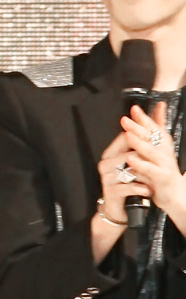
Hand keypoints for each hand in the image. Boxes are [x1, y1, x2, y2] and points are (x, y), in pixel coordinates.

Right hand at [91, 124, 153, 262]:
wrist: (119, 209)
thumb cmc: (129, 183)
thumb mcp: (134, 162)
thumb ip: (142, 139)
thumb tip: (157, 112)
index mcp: (110, 154)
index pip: (124, 138)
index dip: (141, 138)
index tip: (156, 140)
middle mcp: (105, 164)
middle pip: (128, 154)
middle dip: (145, 158)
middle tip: (158, 162)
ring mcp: (106, 178)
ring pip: (129, 170)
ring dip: (145, 176)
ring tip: (153, 179)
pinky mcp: (110, 192)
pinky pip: (129, 187)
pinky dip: (142, 189)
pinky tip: (148, 191)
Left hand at [124, 103, 185, 232]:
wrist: (174, 193)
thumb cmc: (162, 167)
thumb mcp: (158, 147)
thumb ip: (157, 126)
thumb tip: (160, 105)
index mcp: (162, 143)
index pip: (153, 127)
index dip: (144, 118)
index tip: (133, 108)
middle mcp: (165, 151)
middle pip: (151, 137)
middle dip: (138, 127)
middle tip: (124, 119)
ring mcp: (164, 164)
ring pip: (151, 152)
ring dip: (139, 143)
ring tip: (127, 135)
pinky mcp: (162, 177)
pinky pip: (149, 170)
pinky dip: (140, 164)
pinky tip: (130, 159)